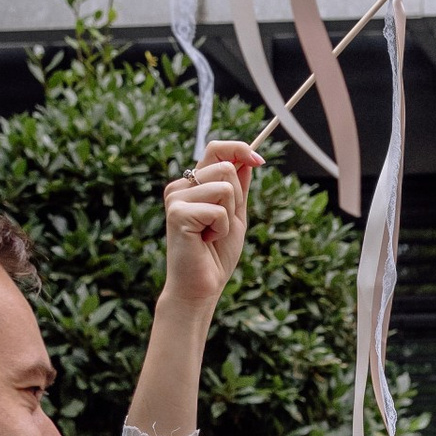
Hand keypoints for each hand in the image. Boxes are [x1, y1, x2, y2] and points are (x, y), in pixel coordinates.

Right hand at [160, 143, 257, 323]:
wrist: (201, 286)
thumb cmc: (216, 254)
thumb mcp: (235, 215)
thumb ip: (239, 187)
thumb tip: (249, 157)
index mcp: (193, 183)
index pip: (216, 149)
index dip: (240, 149)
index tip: (259, 160)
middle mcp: (180, 185)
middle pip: (227, 168)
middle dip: (237, 198)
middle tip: (221, 224)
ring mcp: (176, 197)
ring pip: (225, 187)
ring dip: (228, 216)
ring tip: (211, 233)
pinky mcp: (177, 213)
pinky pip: (219, 210)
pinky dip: (221, 229)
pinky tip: (205, 240)